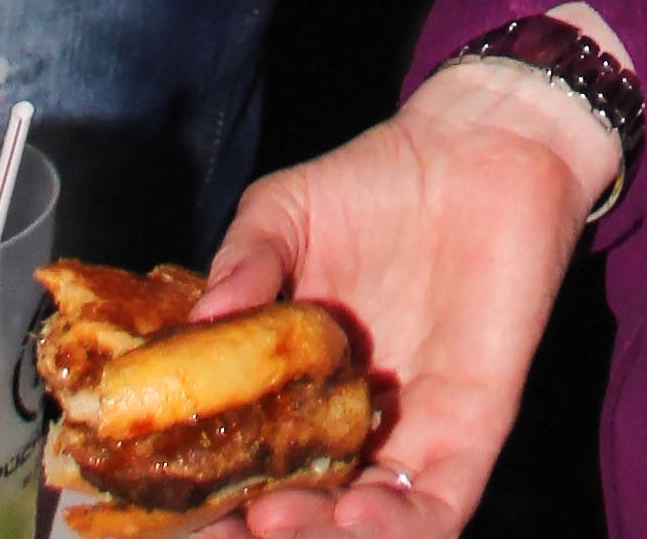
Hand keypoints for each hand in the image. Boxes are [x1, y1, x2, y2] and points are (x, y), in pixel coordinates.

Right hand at [201, 57, 617, 533]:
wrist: (479, 147)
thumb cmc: (375, 181)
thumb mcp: (285, 213)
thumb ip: (242, 261)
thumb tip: (203, 318)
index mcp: (296, 394)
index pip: (245, 472)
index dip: (206, 505)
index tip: (166, 509)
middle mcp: (350, 431)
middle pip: (300, 517)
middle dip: (255, 533)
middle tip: (221, 528)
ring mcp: (410, 435)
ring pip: (365, 530)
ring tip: (274, 517)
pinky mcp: (472, 429)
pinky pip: (438, 508)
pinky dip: (396, 527)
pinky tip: (353, 511)